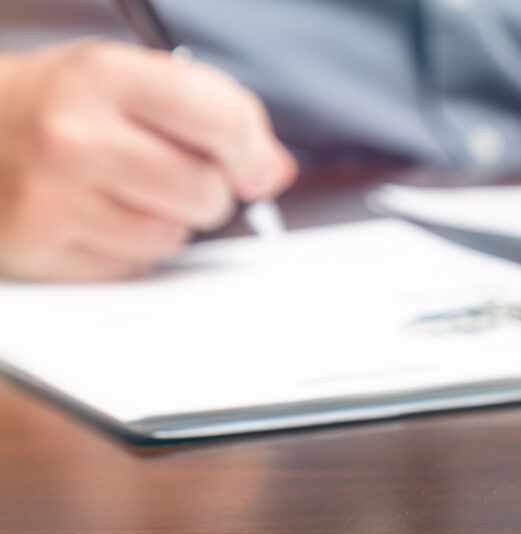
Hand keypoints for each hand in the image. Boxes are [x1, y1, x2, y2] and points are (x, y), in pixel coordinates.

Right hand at [0, 39, 296, 280]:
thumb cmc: (56, 101)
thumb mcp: (128, 77)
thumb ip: (211, 113)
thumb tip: (272, 169)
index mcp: (104, 76)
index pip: (221, 120)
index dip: (250, 149)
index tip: (248, 161)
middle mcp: (75, 136)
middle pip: (206, 191)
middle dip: (209, 190)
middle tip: (174, 172)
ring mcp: (54, 196)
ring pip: (175, 236)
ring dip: (169, 221)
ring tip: (128, 189)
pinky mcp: (42, 247)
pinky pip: (135, 263)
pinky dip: (131, 246)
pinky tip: (99, 214)